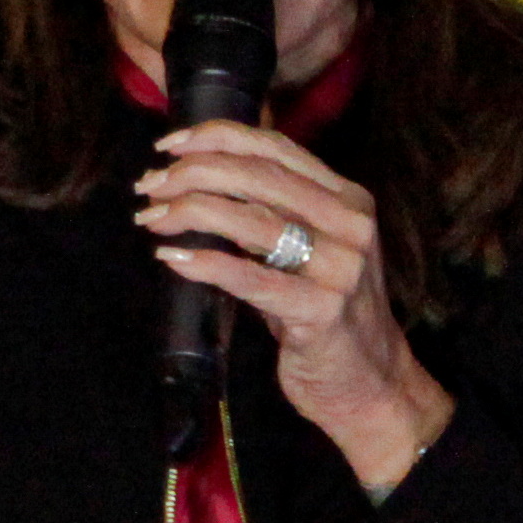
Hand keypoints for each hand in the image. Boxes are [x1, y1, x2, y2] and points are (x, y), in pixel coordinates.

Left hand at [136, 121, 451, 488]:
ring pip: (252, 221)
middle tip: (150, 185)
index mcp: (348, 199)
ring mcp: (342, 268)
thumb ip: (271, 212)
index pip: (276, 148)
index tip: (170, 143)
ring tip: (152, 217)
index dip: (218, 137)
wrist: (371, 386)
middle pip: (259, 177)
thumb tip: (200, 175)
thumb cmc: (325, 314)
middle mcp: (351, 225)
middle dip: (193, 173)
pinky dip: (206, 263)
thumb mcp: (309, 250)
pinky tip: (173, 258)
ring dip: (190, 212)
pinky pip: (252, 279)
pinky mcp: (323, 312)